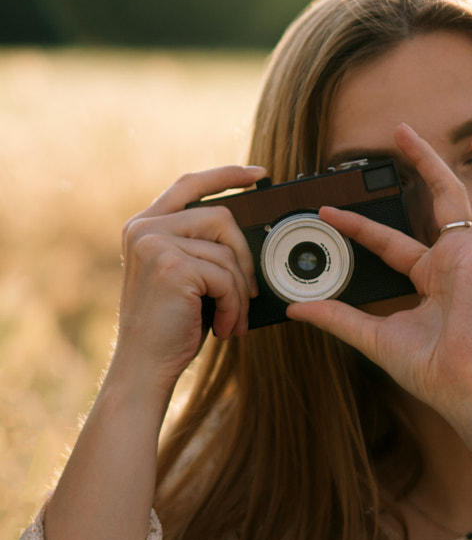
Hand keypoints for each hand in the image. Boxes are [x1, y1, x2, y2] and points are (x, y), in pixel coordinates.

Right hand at [110, 165, 263, 397]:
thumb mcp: (187, 276)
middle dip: (245, 258)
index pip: (189, 184)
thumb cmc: (173, 325)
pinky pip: (226, 277)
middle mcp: (144, 229)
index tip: (260, 174)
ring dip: (241, 290)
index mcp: (145, 226)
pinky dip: (235, 305)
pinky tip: (227, 326)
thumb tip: (251, 235)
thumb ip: (204, 247)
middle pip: (222, 218)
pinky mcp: (171, 266)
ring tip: (235, 317)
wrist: (145, 366)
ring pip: (228, 252)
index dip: (226, 175)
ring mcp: (155, 244)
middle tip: (250, 294)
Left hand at [288, 124, 471, 424]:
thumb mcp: (374, 338)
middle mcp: (456, 262)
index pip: (390, 241)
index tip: (327, 213)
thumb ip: (338, 318)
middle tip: (402, 132)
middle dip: (425, 164)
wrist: (462, 388)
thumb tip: (295, 309)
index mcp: (432, 277)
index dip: (358, 226)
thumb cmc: (431, 370)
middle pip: (444, 201)